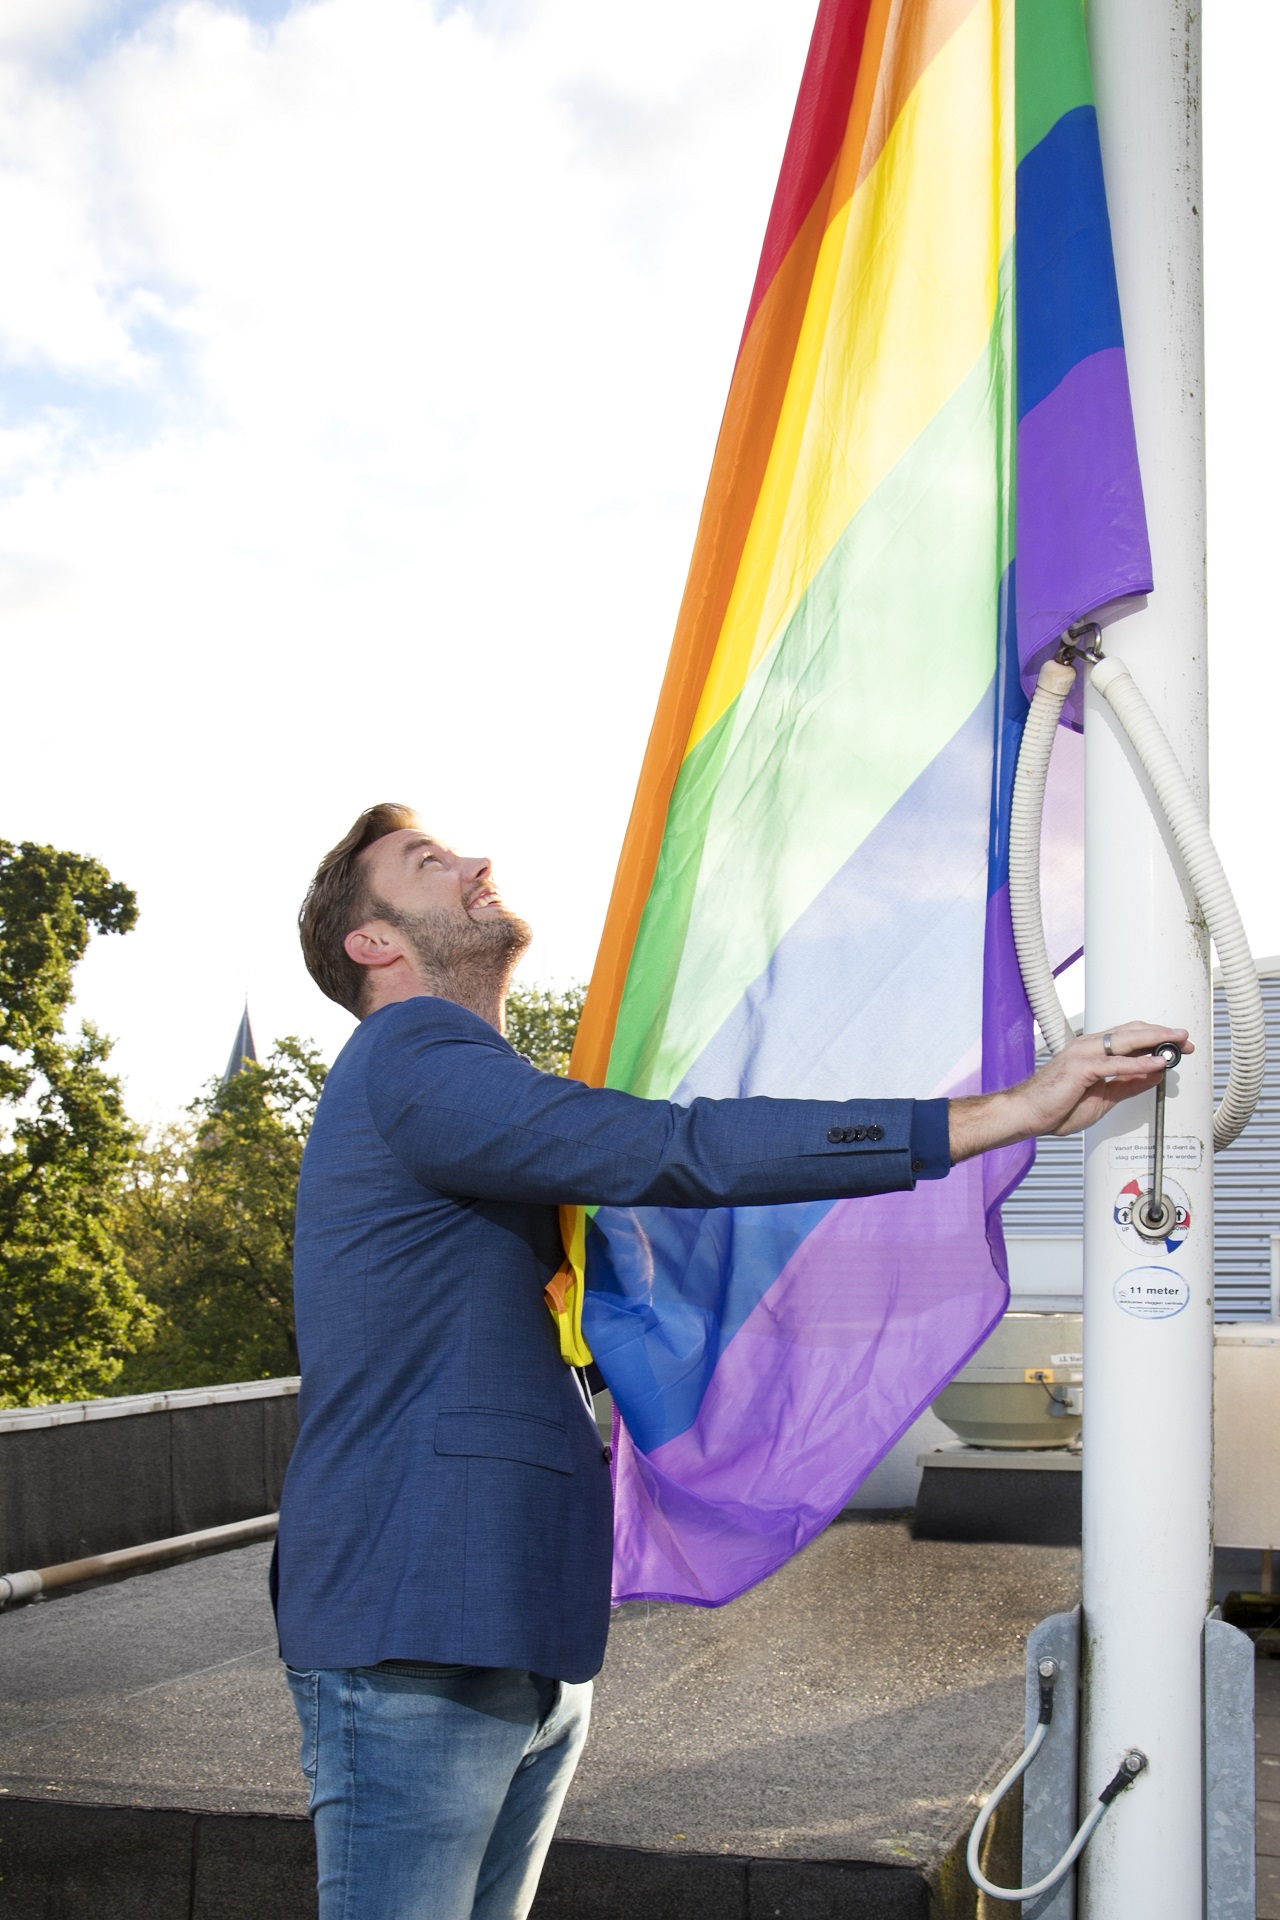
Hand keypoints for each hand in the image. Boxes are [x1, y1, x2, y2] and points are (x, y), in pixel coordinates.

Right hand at [948, 1022, 1192, 1162]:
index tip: (1177, 1045)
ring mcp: (1084, 1054)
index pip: (1130, 1036)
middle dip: (1163, 1034)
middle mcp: (1089, 1046)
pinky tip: (1157, 1063)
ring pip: (1126, 1040)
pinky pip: (1115, 1064)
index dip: (1156, 1037)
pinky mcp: (1080, 1068)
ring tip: (1178, 1044)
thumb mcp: (1103, 1097)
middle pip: (1133, 1031)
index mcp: (1093, 1051)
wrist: (1025, 1114)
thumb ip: (1128, 1084)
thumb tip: (1154, 1075)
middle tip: (1185, 1040)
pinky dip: (1139, 1062)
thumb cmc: (1055, 1106)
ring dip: (1156, 1040)